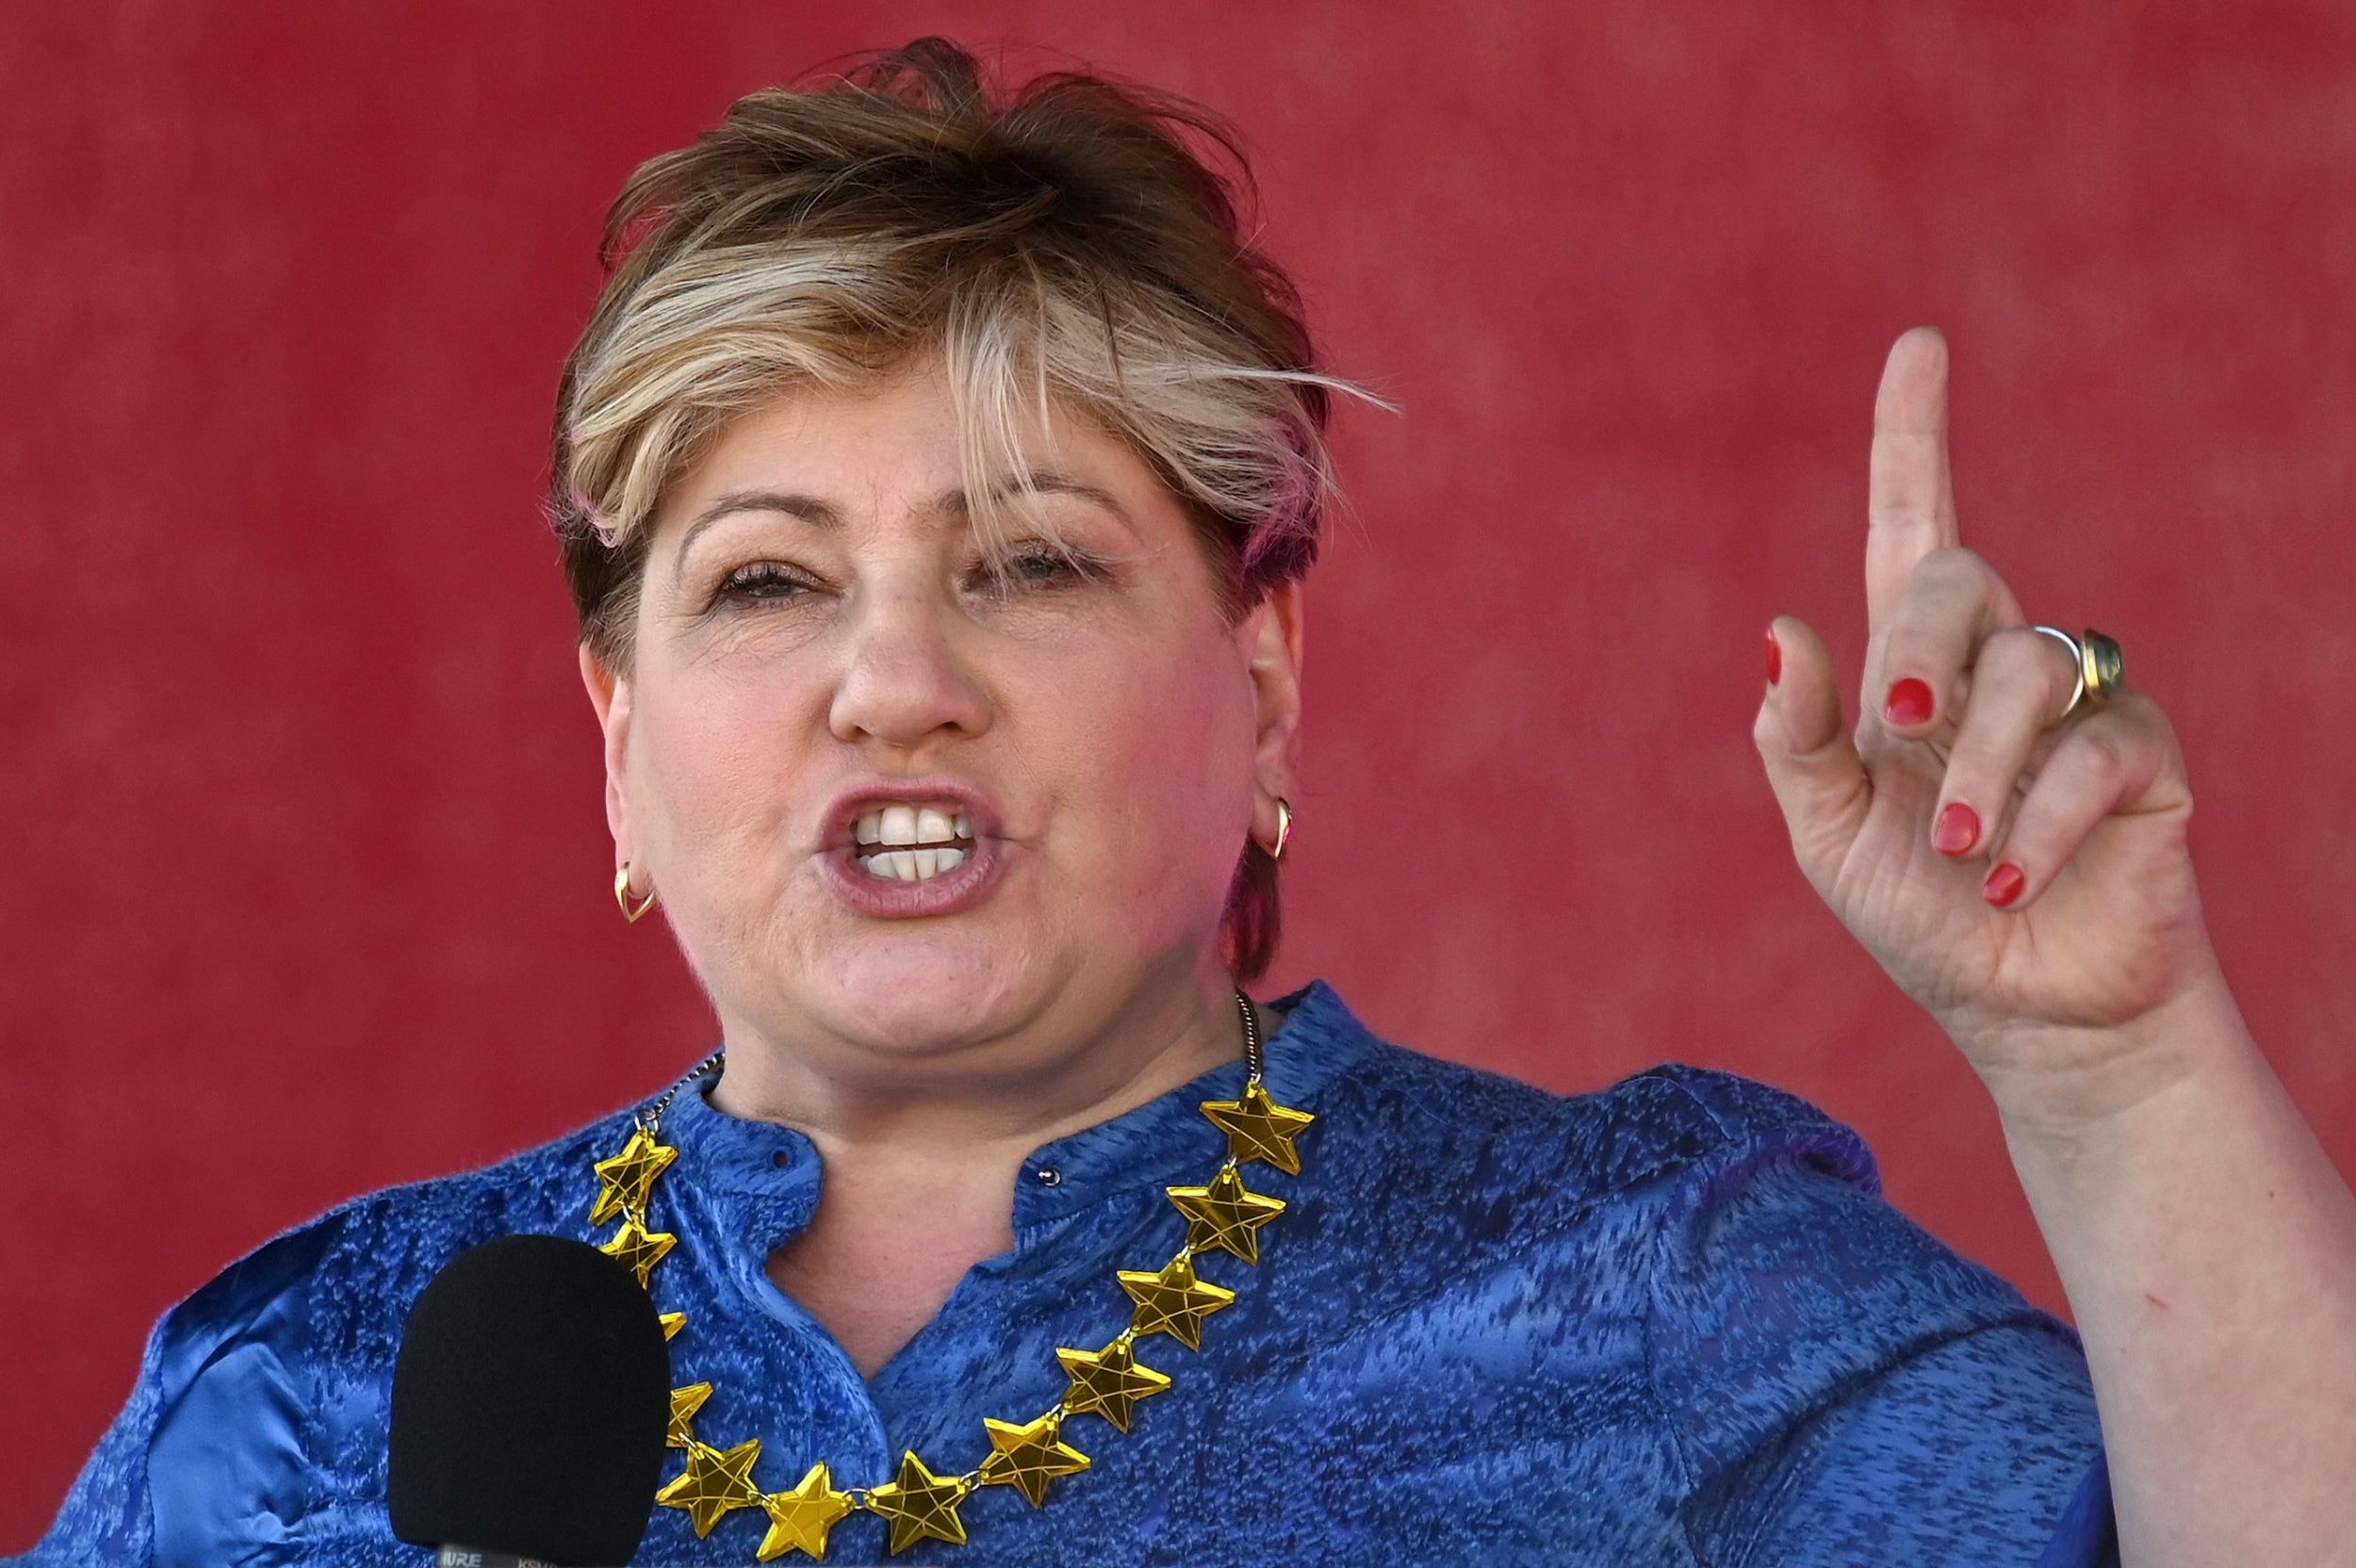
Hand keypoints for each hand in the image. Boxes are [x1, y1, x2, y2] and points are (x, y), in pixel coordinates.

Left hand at [1756, 328, 2221, 1109]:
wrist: (2019, 1009)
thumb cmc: (1917, 917)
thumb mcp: (1827, 833)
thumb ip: (1792, 736)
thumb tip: (1778, 627)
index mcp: (1910, 670)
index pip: (1910, 527)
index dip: (1913, 437)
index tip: (1918, 345)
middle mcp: (1994, 666)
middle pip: (1958, 579)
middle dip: (1919, 646)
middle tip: (1900, 723)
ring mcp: (2077, 703)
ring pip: (2029, 667)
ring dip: (1980, 769)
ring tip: (1956, 850)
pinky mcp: (2145, 756)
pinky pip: (2099, 747)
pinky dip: (2041, 820)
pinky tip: (2008, 880)